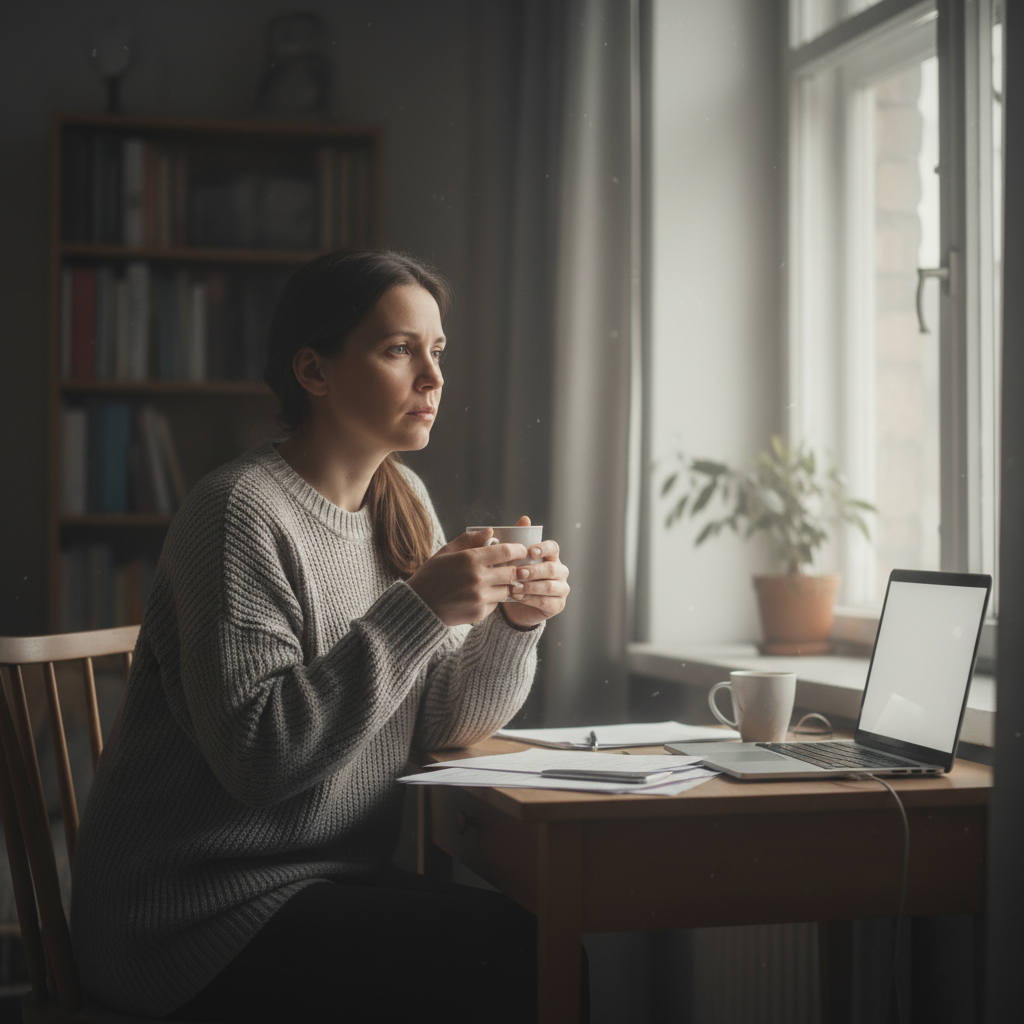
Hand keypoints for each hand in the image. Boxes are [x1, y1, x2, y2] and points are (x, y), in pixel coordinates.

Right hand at [406, 527, 531, 626]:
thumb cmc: (432, 575)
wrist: (419, 606)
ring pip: (507, 590)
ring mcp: (479, 597)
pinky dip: (492, 599)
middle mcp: (478, 578)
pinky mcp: (479, 613)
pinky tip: (479, 596)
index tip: (521, 550)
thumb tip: (491, 531)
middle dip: (516, 569)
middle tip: (514, 567)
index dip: (518, 549)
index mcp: (470, 559)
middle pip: (512, 572)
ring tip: (494, 582)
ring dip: (504, 585)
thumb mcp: (446, 551)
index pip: (507, 552)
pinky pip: (496, 604)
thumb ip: (470, 539)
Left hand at [499, 516, 569, 629]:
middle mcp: (560, 572)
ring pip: (549, 586)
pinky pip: (546, 602)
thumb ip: (519, 540)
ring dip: (530, 586)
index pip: (553, 548)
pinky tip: (517, 597)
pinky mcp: (557, 605)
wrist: (514, 606)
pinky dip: (530, 599)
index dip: (544, 548)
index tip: (530, 551)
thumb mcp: (514, 560)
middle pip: (552, 568)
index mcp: (551, 557)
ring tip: (514, 587)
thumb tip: (525, 519)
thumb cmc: (515, 578)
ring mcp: (561, 589)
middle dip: (534, 570)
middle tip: (518, 572)